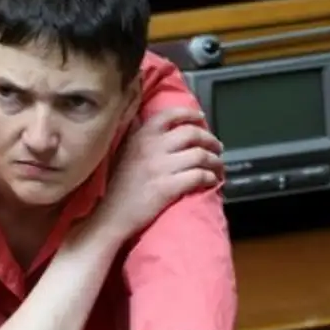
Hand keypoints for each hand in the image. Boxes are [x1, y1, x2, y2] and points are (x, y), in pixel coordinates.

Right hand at [97, 107, 223, 240]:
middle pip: (192, 134)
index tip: (201, 117)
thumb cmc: (118, 186)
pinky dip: (210, 178)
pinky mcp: (168, 187)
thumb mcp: (123, 152)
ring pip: (200, 155)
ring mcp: (160, 167)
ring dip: (215, 161)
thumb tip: (143, 118)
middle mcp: (151, 147)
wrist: (112, 215)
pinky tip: (211, 181)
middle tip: (217, 147)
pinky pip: (199, 176)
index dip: (189, 114)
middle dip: (210, 140)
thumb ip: (135, 134)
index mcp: (141, 137)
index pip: (169, 115)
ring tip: (218, 167)